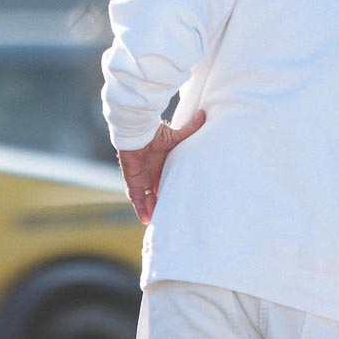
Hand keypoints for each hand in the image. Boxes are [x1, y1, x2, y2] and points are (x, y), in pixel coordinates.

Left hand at [117, 109, 207, 224]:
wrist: (136, 130)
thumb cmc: (155, 132)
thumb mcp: (176, 136)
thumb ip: (190, 129)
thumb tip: (205, 114)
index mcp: (164, 166)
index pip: (169, 183)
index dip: (174, 193)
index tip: (184, 204)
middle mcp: (153, 174)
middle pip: (158, 194)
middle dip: (164, 206)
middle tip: (174, 218)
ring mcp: (142, 178)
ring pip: (147, 199)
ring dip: (153, 210)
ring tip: (162, 223)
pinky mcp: (133, 180)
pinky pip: (136, 198)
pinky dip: (140, 209)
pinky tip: (146, 220)